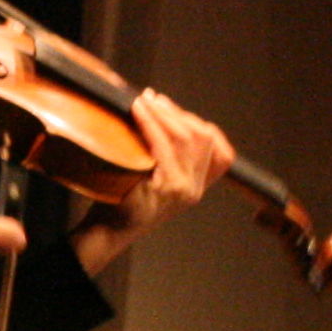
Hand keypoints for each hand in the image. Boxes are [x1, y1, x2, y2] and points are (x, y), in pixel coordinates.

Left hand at [71, 90, 237, 268]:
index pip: (222, 154)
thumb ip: (170, 158)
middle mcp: (194, 189)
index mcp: (197, 188)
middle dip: (179, 113)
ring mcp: (182, 189)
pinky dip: (150, 122)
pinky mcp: (164, 187)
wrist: (109, 231)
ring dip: (164, 113)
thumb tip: (164, 113)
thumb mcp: (157, 181)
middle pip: (203, 138)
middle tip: (154, 99)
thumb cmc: (126, 201)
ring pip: (186, 137)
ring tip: (145, 101)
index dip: (203, 127)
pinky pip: (162, 145)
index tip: (179, 113)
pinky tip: (138, 111)